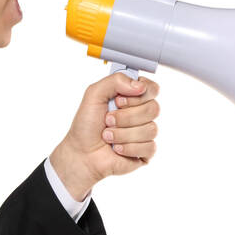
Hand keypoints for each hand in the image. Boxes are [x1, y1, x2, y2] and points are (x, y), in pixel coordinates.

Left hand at [49, 71, 159, 198]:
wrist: (81, 154)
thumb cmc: (86, 126)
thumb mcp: (94, 95)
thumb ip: (115, 80)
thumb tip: (140, 86)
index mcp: (132, 97)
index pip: (152, 89)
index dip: (138, 95)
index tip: (119, 101)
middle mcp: (141, 114)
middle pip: (153, 108)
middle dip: (126, 117)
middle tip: (108, 120)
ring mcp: (145, 133)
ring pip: (151, 129)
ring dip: (123, 134)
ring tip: (107, 136)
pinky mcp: (146, 152)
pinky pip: (149, 147)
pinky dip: (128, 148)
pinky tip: (116, 149)